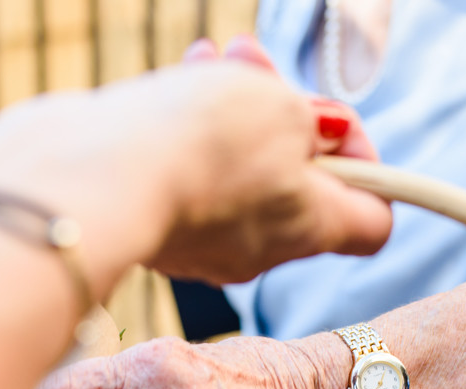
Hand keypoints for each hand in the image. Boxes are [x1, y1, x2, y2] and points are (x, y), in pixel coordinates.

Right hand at [146, 39, 388, 282]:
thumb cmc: (198, 146)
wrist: (93, 182)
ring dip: (236, 113)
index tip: (332, 125)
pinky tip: (175, 88)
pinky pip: (193, 182)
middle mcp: (263, 250)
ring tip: (215, 60)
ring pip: (241, 175)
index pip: (373, 221)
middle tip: (264, 68)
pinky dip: (192, 138)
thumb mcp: (280, 107)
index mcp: (312, 227)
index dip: (367, 164)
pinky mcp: (159, 232)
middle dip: (287, 115)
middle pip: (300, 186)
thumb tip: (313, 130)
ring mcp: (206, 247)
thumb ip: (309, 117)